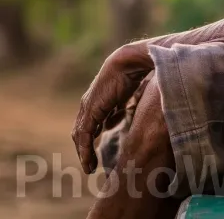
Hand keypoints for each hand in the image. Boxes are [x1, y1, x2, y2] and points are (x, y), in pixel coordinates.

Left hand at [71, 43, 152, 173]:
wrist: (129, 63)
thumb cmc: (135, 72)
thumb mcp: (131, 93)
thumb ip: (126, 105)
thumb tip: (127, 114)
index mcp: (101, 98)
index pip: (93, 121)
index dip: (95, 134)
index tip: (99, 149)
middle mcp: (91, 104)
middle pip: (83, 130)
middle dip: (86, 147)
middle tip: (91, 163)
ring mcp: (89, 108)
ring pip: (81, 136)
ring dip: (84, 153)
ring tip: (90, 167)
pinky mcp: (90, 112)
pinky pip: (85, 137)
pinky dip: (86, 152)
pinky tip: (91, 163)